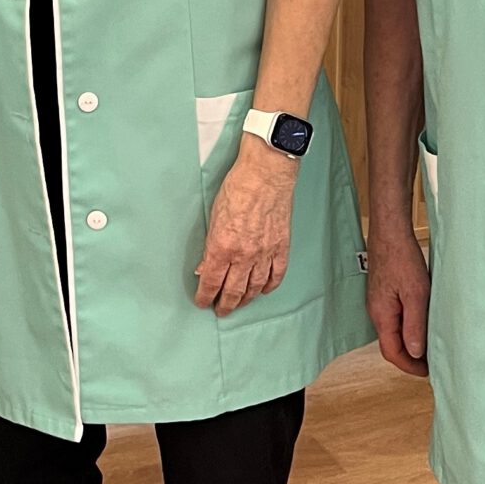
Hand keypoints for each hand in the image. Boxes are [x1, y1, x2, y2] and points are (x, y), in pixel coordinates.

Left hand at [195, 138, 296, 315]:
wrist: (266, 173)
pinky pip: (276, 275)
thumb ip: (210, 246)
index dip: (205, 296)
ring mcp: (265, 253)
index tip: (203, 302)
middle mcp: (244, 255)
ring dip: (245, 299)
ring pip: (254, 288)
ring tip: (239, 304)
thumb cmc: (238, 187)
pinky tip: (262, 290)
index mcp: (223, 247)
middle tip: (220, 310)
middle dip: (225, 305)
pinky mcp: (281, 247)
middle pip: (233, 291)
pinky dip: (268, 286)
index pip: (211, 282)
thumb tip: (204, 267)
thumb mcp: (214, 216)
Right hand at [365, 224, 430, 376]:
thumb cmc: (402, 258)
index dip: (409, 366)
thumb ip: (414, 325)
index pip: (391, 352)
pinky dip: (406, 327)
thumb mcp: (415, 294)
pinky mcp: (383, 293)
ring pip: (392, 331)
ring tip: (428, 346)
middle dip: (409, 358)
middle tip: (430, 362)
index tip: (427, 372)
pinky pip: (393, 318)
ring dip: (409, 342)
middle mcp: (376, 312)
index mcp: (382, 315)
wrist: (390, 232)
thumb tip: (414, 352)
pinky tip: (420, 323)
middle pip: (390, 344)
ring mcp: (378, 302)